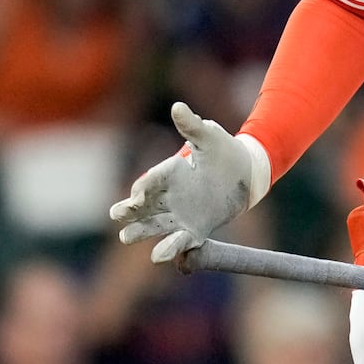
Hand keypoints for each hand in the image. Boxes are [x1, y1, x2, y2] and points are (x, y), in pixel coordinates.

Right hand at [109, 102, 268, 263]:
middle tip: (117, 214)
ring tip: (127, 236)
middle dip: (129, 211)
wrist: (245, 172)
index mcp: (170, 172)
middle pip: (143, 206)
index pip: (152, 180)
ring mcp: (179, 214)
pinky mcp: (194, 230)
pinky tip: (160, 256)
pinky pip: (180, 242)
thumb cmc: (224, 150)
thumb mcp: (210, 137)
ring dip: (141, 231)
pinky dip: (170, 250)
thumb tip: (178, 107)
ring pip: (154, 226)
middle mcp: (169, 195)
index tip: (137, 196)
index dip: (144, 187)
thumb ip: (193, 127)